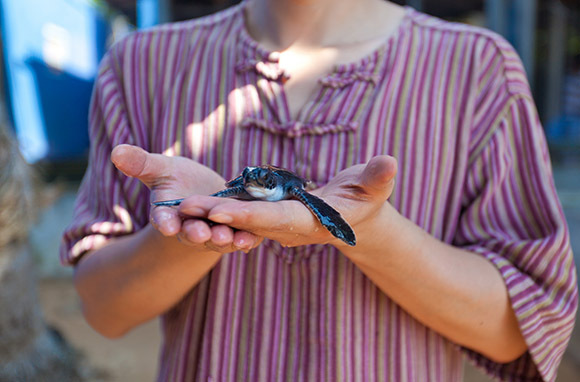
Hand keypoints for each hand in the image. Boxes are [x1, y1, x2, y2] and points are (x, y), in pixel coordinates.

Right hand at [110, 144, 261, 251]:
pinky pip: (239, 239)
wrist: (207, 193)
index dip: (164, 221)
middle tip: (200, 232)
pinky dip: (245, 241)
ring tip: (226, 236)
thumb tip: (116, 151)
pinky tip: (251, 240)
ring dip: (221, 239)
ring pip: (216, 239)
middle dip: (195, 233)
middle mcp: (189, 229)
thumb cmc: (179, 180)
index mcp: (168, 215)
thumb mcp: (162, 169)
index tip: (165, 224)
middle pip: (191, 233)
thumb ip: (142, 163)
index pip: (163, 219)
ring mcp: (212, 234)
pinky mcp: (234, 234)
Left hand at [177, 156, 396, 247]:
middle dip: (217, 216)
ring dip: (211, 215)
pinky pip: (243, 214)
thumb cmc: (368, 200)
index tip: (219, 209)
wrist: (358, 217)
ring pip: (240, 220)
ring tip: (178, 205)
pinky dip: (220, 210)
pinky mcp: (272, 216)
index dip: (247, 214)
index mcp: (310, 222)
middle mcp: (288, 227)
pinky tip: (195, 202)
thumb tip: (389, 161)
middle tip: (182, 207)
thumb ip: (378, 178)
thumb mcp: (375, 188)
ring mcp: (278, 224)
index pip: (275, 219)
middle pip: (248, 222)